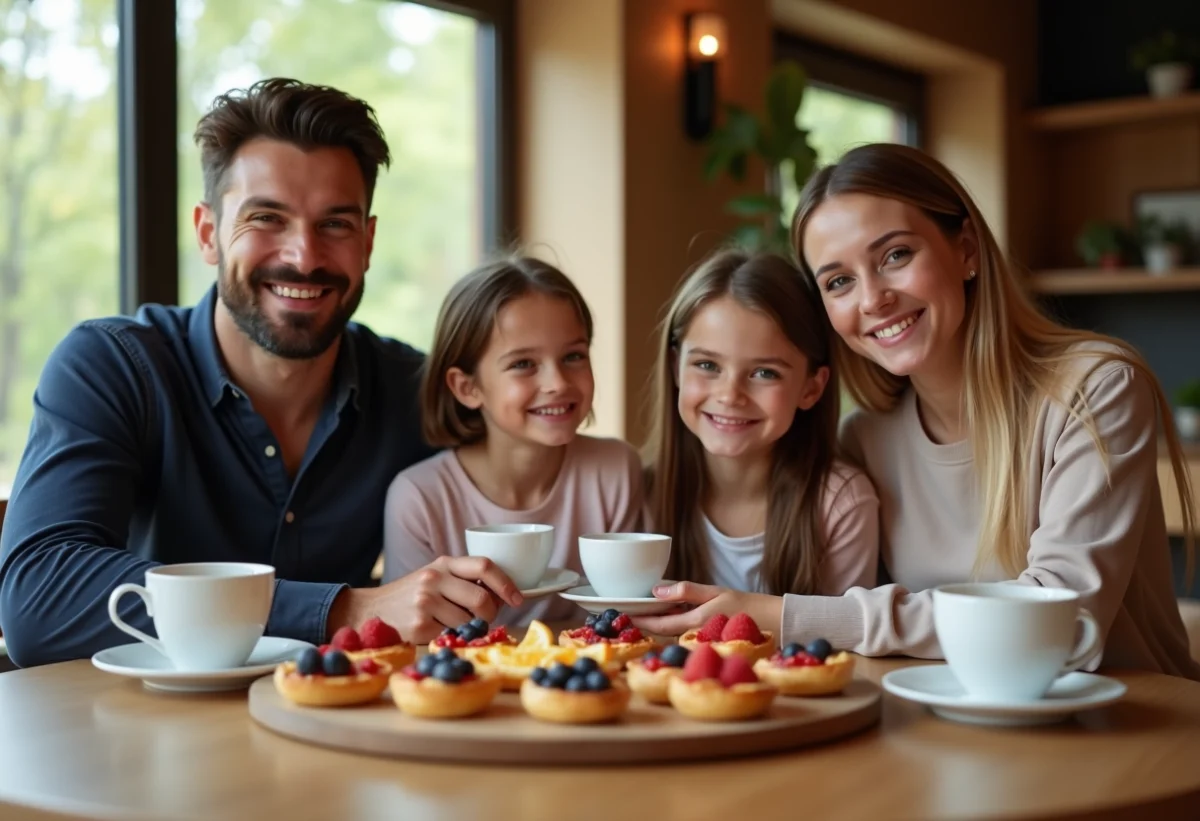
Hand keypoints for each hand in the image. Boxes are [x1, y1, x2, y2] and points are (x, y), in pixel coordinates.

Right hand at [326, 556, 523, 642]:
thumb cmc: (409, 597)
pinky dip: (451, 639)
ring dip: (469, 630)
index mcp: (443, 564)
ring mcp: (426, 603)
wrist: (366, 612)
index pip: (485, 566)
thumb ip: (463, 581)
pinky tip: (437, 634)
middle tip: (482, 620)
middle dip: (490, 615)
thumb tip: (503, 596)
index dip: (507, 583)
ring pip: (469, 622)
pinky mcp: (419, 626)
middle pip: (483, 599)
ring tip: (452, 626)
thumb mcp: (434, 578)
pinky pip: (452, 637)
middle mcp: (434, 579)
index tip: (518, 599)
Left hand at [633, 581, 781, 637]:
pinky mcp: (704, 638)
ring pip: (670, 631)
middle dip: (642, 622)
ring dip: (654, 622)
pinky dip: (670, 622)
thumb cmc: (745, 606)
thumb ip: (686, 591)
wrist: (771, 624)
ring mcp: (698, 638)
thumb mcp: (715, 592)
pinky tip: (664, 611)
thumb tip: (656, 591)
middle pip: (660, 630)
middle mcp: (692, 635)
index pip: (658, 625)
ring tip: (637, 610)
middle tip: (622, 611)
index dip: (638, 620)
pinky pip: (682, 632)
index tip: (621, 614)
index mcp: (693, 623)